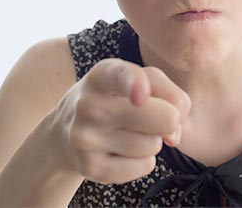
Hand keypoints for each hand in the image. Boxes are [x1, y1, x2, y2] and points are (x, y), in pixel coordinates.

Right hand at [49, 58, 190, 183]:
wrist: (67, 128)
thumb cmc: (117, 96)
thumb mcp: (138, 78)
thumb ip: (168, 92)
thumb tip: (173, 135)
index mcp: (102, 74)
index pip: (120, 76)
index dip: (134, 84)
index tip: (140, 95)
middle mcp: (89, 104)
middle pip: (161, 118)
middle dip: (169, 118)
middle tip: (152, 114)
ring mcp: (86, 138)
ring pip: (153, 144)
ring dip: (152, 138)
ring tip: (128, 130)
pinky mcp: (91, 168)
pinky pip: (145, 165)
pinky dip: (143, 159)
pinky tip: (121, 149)